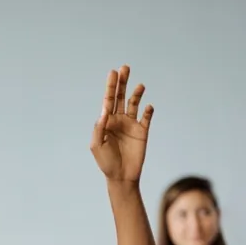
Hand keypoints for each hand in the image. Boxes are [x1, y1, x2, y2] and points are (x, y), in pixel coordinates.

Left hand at [89, 64, 152, 182]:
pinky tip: (148, 107)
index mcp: (106, 121)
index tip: (113, 73)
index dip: (110, 86)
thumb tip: (104, 112)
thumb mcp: (97, 146)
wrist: (121, 176)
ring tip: (140, 86)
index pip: (108, 100)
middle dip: (122, 83)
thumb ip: (99, 128)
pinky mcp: (143, 131)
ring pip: (134, 104)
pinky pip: (146, 118)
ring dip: (136, 94)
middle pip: (120, 97)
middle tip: (125, 68)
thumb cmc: (106, 162)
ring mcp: (131, 124)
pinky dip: (148, 111)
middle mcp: (119, 120)